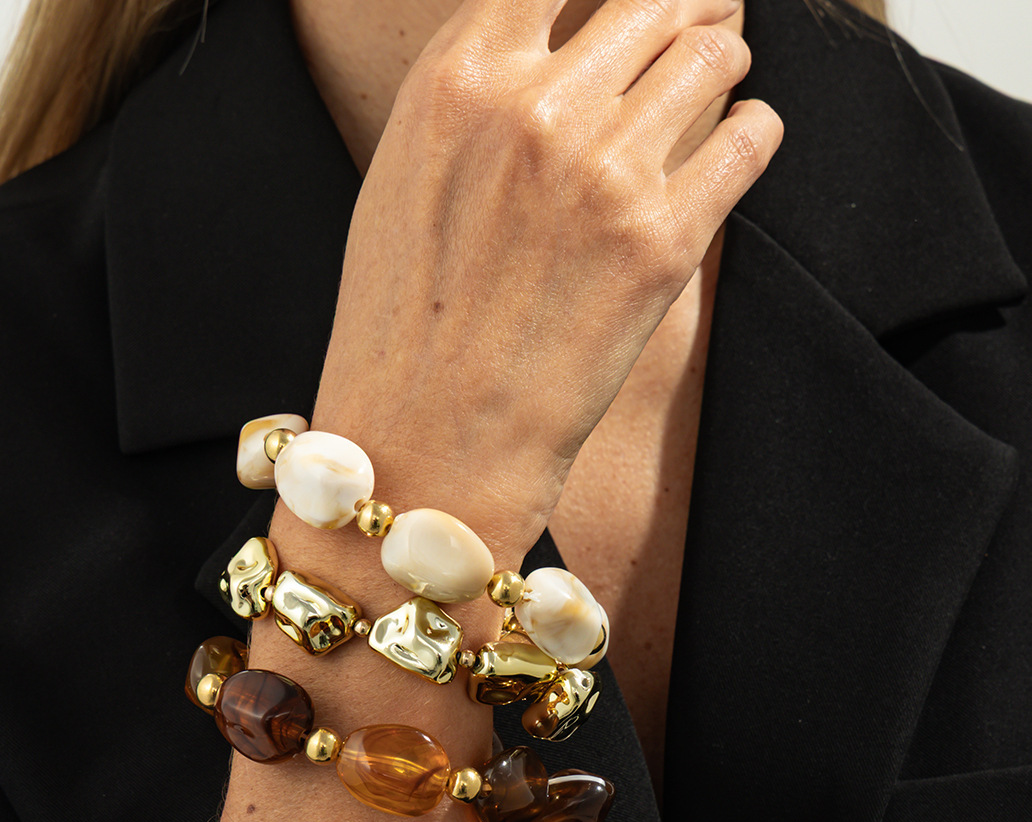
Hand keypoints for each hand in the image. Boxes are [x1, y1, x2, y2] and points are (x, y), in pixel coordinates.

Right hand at [314, 0, 781, 557]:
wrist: (425, 444)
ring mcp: (604, 170)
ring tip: (718, 83)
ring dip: (721, 60)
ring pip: (713, 50)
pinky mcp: (665, 239)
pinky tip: (741, 144)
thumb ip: (480, 98)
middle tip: (688, 29)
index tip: (626, 7)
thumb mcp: (409, 179)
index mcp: (457, 79)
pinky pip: (751, 136)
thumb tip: (557, 50)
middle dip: (677, 8)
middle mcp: (535, 107)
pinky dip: (755, 132)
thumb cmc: (402, 327)